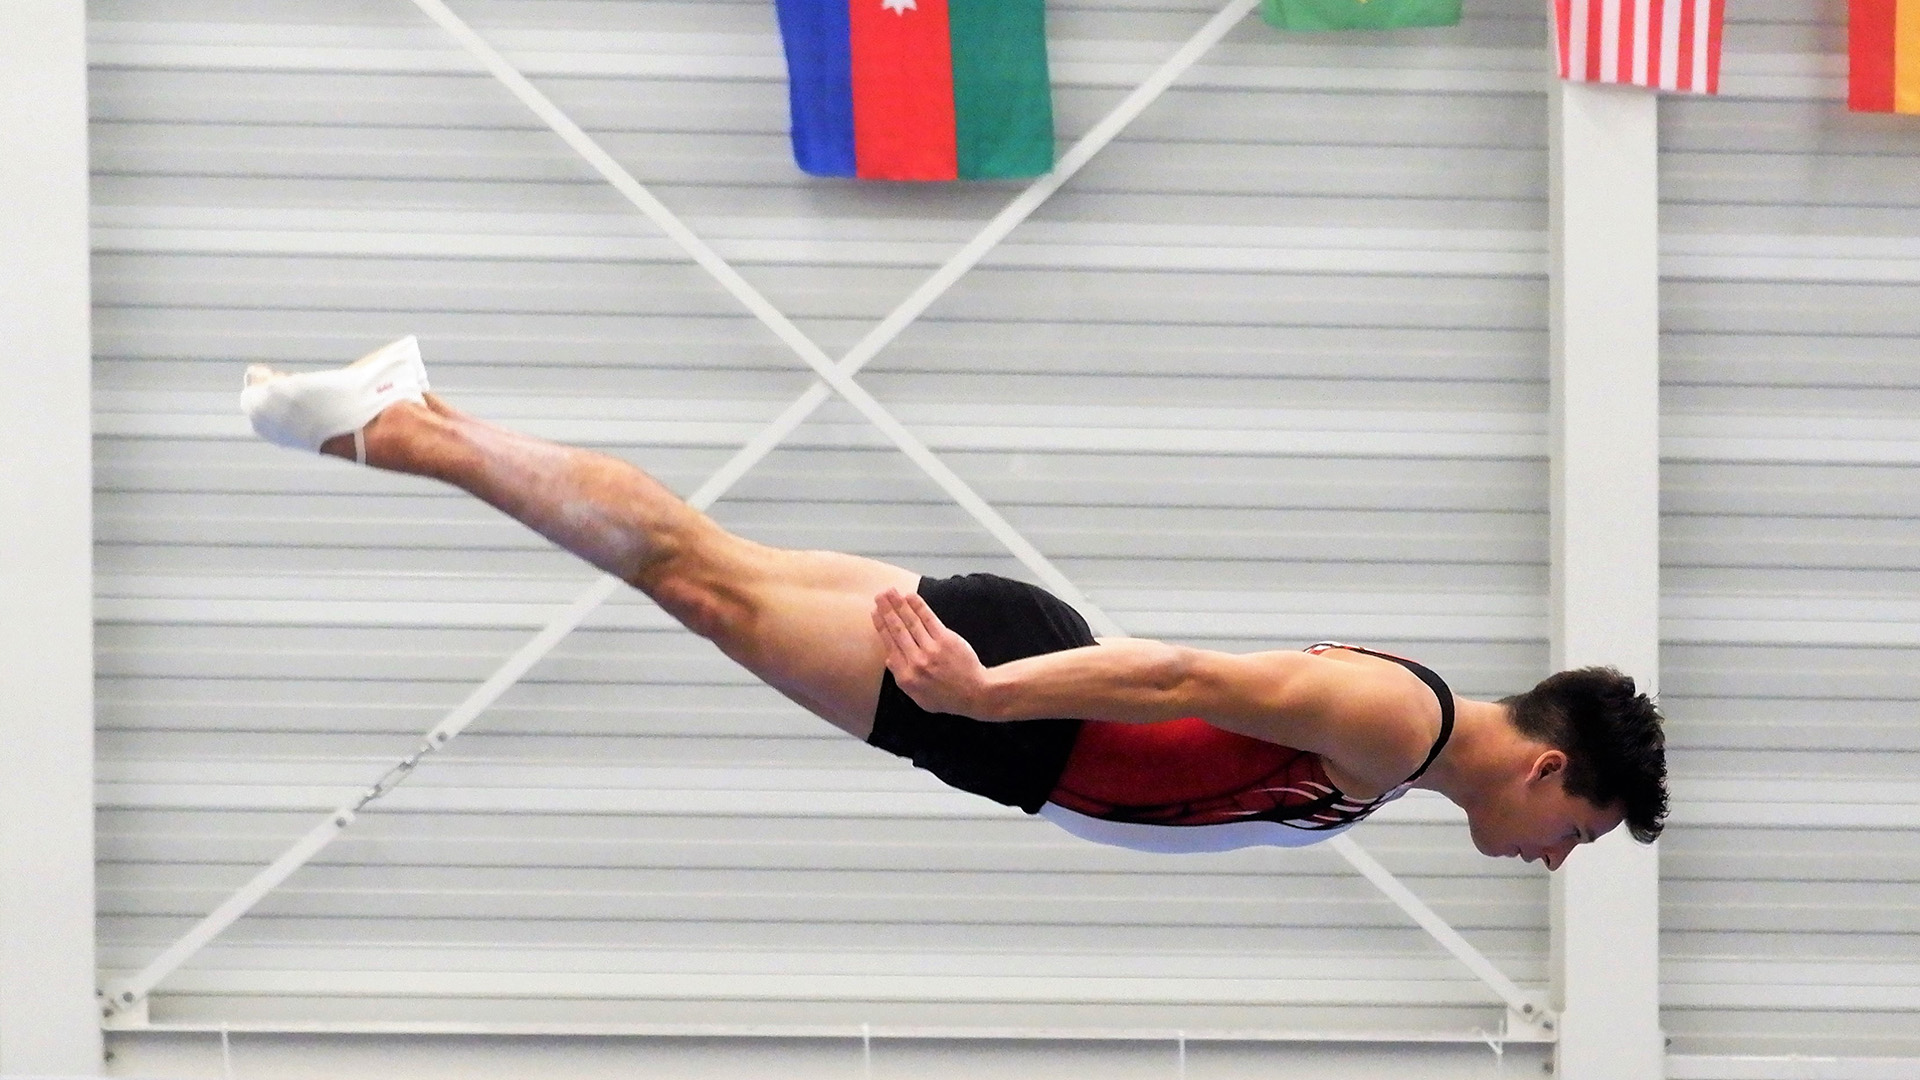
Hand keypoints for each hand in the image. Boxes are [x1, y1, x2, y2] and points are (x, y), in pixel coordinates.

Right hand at [870, 588, 993, 717]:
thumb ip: (901, 678)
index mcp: (905, 676)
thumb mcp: (918, 696)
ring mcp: (931, 650)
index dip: (881, 626)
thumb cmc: (945, 696)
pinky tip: (910, 596)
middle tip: (878, 596)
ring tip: (890, 591)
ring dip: (898, 604)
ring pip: (910, 622)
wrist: (974, 694)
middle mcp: (916, 661)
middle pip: (897, 630)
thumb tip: (888, 658)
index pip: (889, 645)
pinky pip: (929, 619)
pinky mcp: (946, 640)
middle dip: (886, 610)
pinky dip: (918, 607)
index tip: (874, 613)